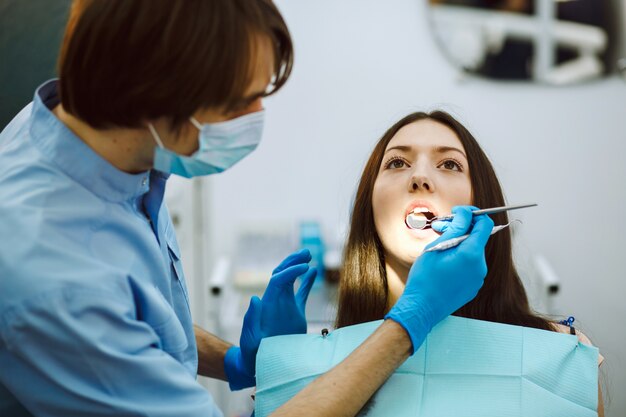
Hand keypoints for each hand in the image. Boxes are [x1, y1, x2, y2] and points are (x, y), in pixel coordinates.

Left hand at [224, 249, 316, 389]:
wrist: (259, 362)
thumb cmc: (252, 352)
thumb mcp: (250, 338)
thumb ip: (252, 320)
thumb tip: (255, 299)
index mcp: (267, 304)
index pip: (278, 280)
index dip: (291, 270)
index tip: (304, 266)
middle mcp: (275, 300)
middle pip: (283, 273)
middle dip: (293, 261)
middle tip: (307, 252)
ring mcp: (284, 304)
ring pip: (291, 280)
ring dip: (299, 267)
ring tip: (309, 255)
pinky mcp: (294, 313)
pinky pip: (301, 294)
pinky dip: (307, 283)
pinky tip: (314, 272)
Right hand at [385, 206, 493, 353]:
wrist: (421, 308)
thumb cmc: (425, 278)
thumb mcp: (436, 247)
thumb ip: (455, 228)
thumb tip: (467, 213)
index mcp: (472, 254)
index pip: (484, 224)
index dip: (471, 214)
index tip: (456, 213)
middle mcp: (480, 266)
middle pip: (476, 238)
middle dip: (460, 229)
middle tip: (440, 228)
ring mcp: (478, 278)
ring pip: (472, 252)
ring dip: (458, 244)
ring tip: (439, 247)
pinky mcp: (473, 287)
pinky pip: (470, 266)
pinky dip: (459, 258)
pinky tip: (443, 263)